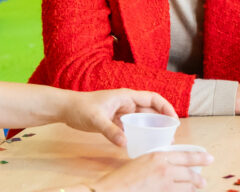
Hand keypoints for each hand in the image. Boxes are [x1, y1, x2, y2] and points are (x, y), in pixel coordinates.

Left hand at [62, 89, 176, 146]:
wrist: (66, 109)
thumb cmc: (80, 108)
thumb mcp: (96, 119)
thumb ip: (110, 131)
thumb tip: (125, 143)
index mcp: (126, 96)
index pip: (153, 99)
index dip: (166, 107)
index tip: (174, 119)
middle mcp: (127, 103)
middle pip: (151, 111)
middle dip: (162, 121)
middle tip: (170, 136)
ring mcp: (122, 112)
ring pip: (142, 120)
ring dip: (152, 129)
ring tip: (161, 141)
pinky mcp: (116, 121)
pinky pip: (132, 127)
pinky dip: (139, 134)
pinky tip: (143, 143)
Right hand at [91, 149, 211, 191]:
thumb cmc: (121, 178)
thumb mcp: (141, 162)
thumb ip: (157, 161)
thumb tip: (170, 165)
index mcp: (159, 156)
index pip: (185, 156)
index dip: (200, 158)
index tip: (209, 159)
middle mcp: (164, 169)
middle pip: (189, 173)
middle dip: (198, 178)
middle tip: (203, 181)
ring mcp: (164, 185)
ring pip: (186, 187)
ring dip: (192, 189)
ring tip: (196, 189)